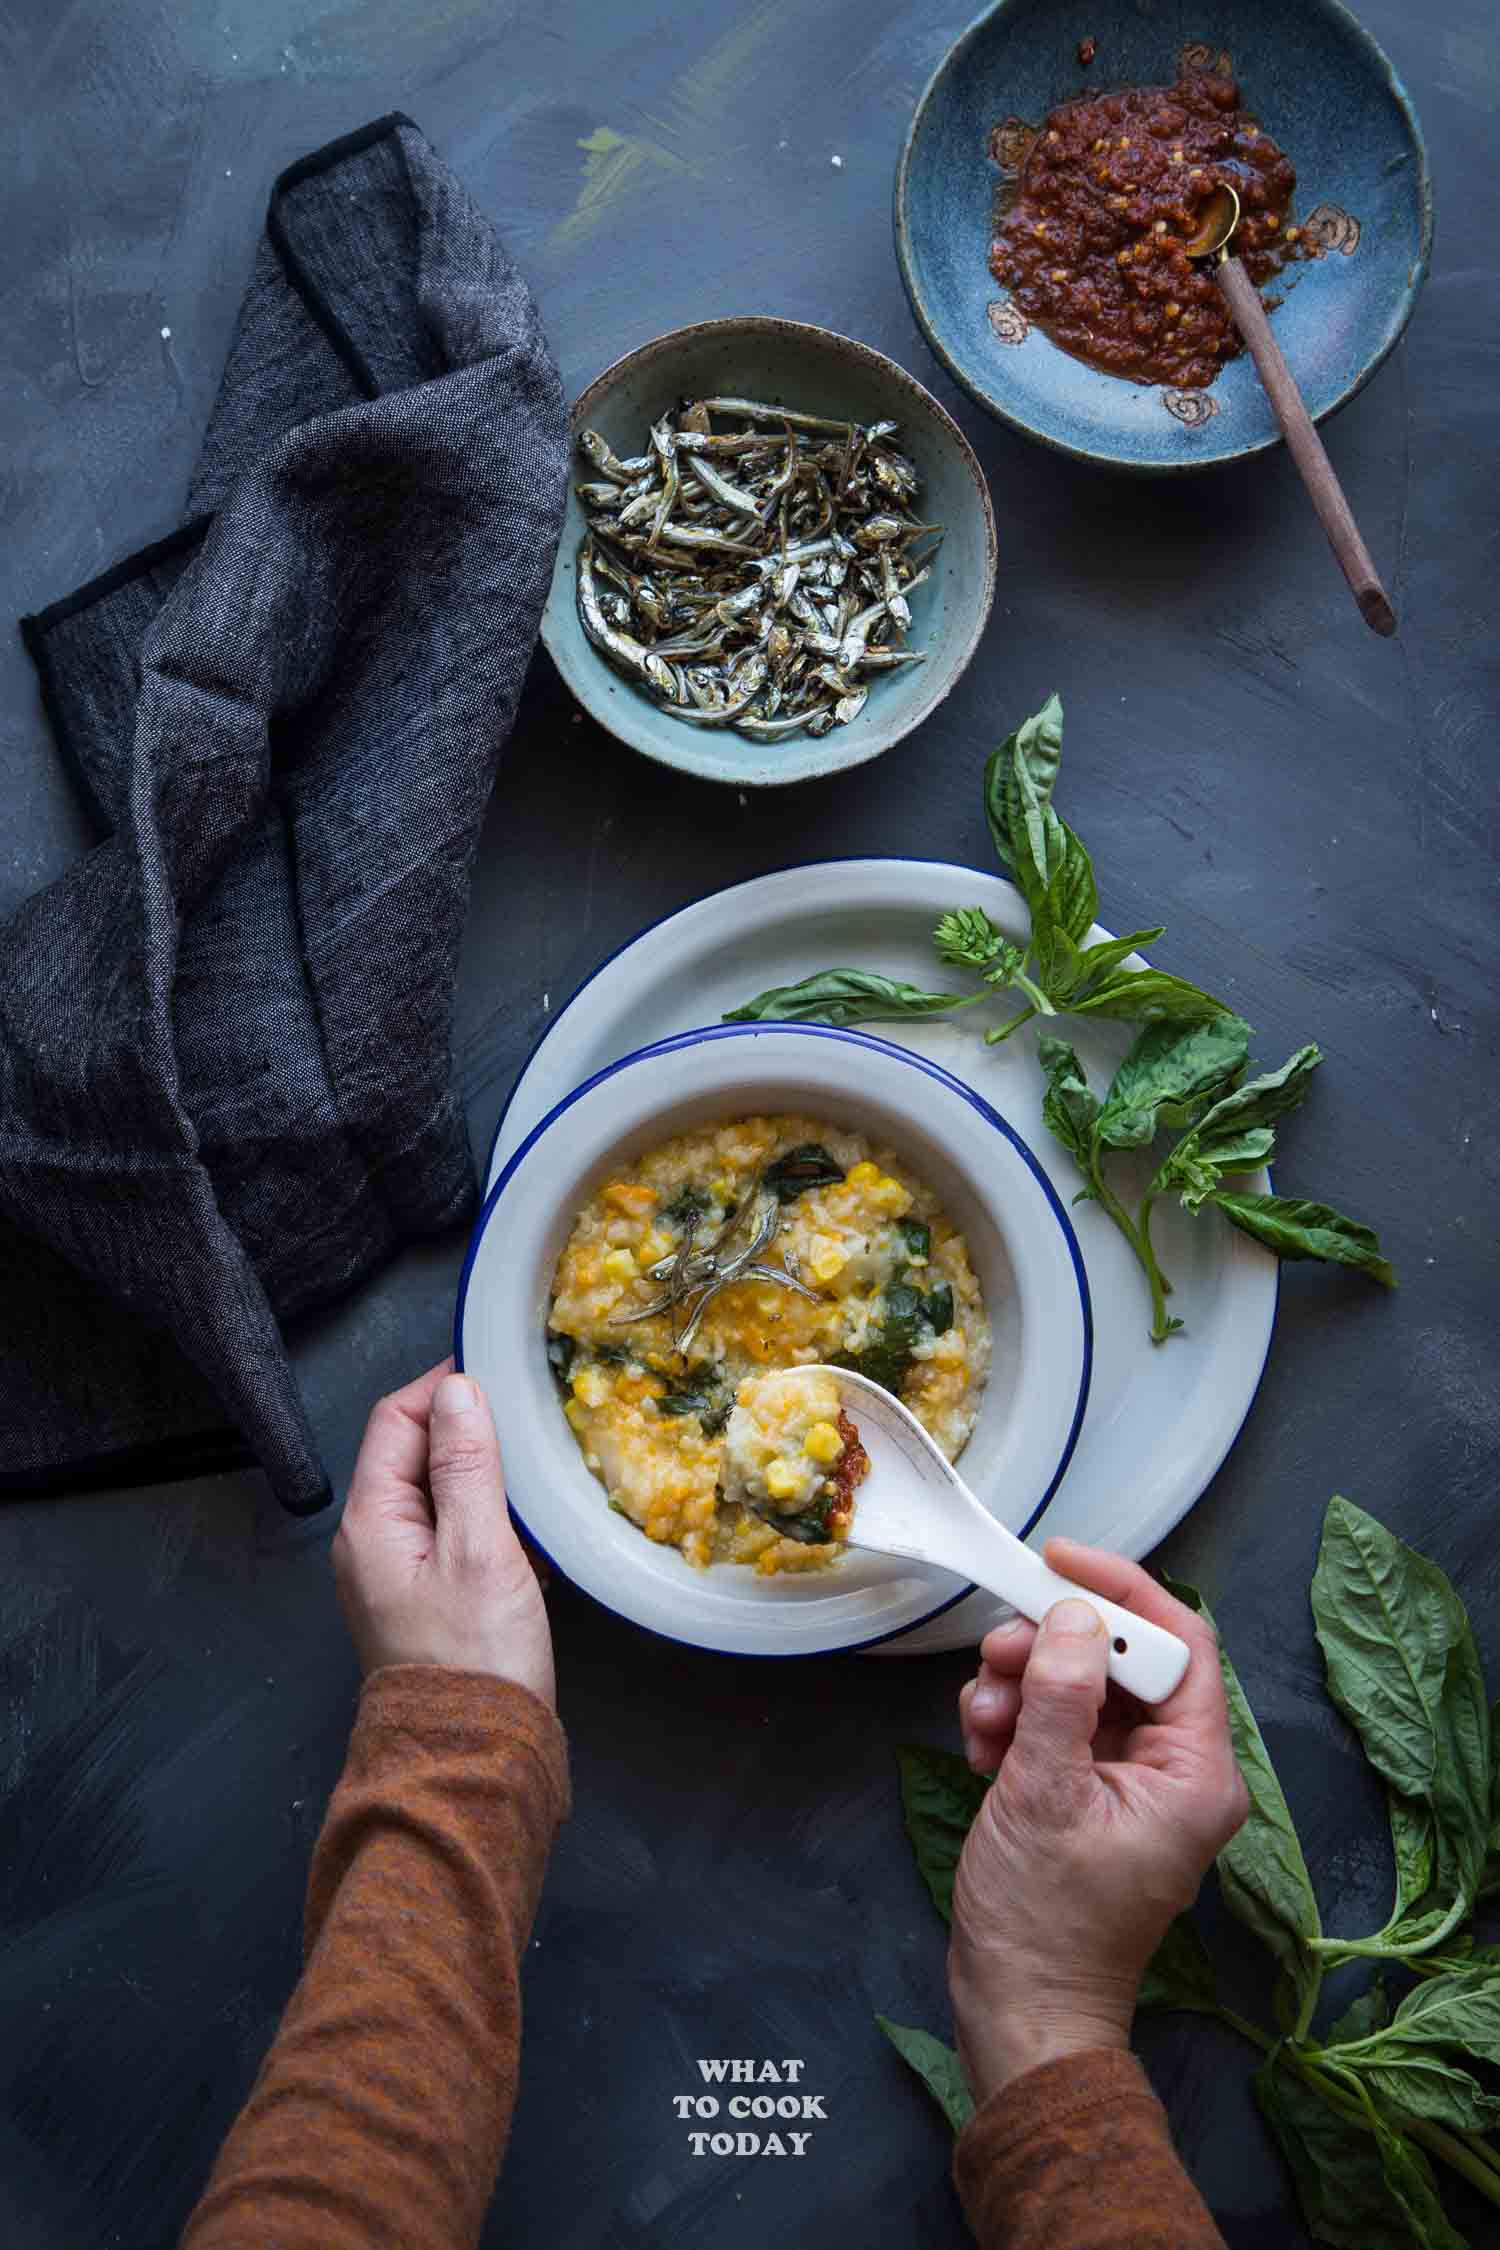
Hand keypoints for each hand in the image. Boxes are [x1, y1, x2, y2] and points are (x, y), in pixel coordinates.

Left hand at [332, 1362, 554, 1706]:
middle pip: (411, 1454)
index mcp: (371, 1522)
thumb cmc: (477, 1656)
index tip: (496, 1371)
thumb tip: (458, 1388)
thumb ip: (467, 1464)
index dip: (440, 1387)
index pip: (393, 1420)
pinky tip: (529, 1532)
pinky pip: (452, 1535)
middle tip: (527, 1418)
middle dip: (466, 1430)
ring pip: (437, 1495)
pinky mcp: (427, 1601)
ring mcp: (397, 1575)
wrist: (474, 1761)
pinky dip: (488, 1520)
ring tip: (536, 1472)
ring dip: (483, 1477)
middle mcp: (372, 1544)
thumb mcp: (480, 1548)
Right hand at [947, 1538, 1246, 2105]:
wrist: (1018, 2007)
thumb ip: (1061, 1695)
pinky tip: (983, 1747)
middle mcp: (1175, 1771)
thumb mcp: (1044, 1793)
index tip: (1059, 1560)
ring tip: (982, 1717)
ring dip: (1024, 1685)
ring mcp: (1130, 1782)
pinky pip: (1058, 1723)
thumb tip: (1073, 1614)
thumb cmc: (1045, 1921)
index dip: (1122, 1591)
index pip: (1180, 1644)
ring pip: (1081, 1686)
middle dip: (1053, 1645)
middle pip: (1122, 1659)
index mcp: (1196, 1773)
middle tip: (998, 1651)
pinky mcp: (1089, 1792)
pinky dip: (1016, 1720)